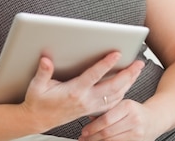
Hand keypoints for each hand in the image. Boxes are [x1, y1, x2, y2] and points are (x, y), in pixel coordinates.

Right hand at [21, 52, 144, 132]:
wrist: (38, 120)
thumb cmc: (38, 102)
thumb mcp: (36, 86)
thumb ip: (43, 72)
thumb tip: (46, 60)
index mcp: (74, 91)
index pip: (93, 76)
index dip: (106, 64)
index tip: (116, 53)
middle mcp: (85, 100)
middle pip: (112, 86)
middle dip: (127, 74)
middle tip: (138, 62)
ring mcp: (90, 106)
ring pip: (115, 95)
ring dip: (129, 82)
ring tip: (138, 70)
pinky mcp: (91, 110)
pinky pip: (112, 103)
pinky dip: (123, 93)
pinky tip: (128, 85)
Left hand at [79, 99, 158, 140]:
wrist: (154, 119)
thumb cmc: (135, 111)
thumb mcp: (122, 105)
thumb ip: (106, 110)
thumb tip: (88, 117)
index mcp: (128, 106)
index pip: (106, 119)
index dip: (92, 127)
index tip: (84, 131)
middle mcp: (134, 119)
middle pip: (107, 132)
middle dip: (92, 137)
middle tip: (83, 138)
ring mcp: (137, 133)